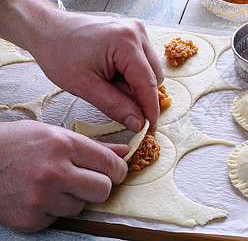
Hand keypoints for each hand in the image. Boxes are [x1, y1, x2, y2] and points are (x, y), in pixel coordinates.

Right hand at [0, 120, 128, 231]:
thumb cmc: (17, 144)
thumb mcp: (56, 134)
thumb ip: (94, 146)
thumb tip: (124, 151)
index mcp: (63, 145)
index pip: (110, 164)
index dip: (118, 169)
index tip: (115, 171)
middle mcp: (53, 172)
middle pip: (103, 190)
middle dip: (100, 186)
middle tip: (87, 180)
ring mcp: (39, 198)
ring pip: (81, 207)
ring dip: (73, 198)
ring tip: (53, 184)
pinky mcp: (29, 219)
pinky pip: (59, 219)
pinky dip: (52, 210)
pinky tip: (38, 195)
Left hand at [26, 11, 163, 131]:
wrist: (46, 29)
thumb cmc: (59, 54)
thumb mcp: (85, 86)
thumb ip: (115, 106)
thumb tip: (138, 123)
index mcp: (126, 42)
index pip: (148, 82)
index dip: (150, 109)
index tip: (151, 128)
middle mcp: (137, 32)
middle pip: (154, 76)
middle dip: (138, 93)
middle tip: (111, 96)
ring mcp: (136, 30)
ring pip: (151, 69)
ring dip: (135, 83)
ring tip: (108, 81)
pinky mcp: (133, 32)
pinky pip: (143, 61)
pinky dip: (132, 73)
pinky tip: (112, 72)